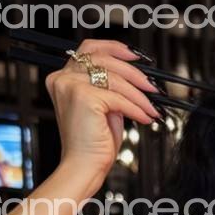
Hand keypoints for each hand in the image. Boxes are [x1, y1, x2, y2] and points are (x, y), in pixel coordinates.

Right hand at [45, 38, 162, 187]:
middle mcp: (63, 78)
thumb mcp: (103, 108)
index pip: (90, 49)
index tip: (136, 56)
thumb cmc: (92, 144)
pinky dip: (136, 108)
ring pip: (114, 79)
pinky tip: (144, 117)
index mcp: (63, 78)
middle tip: (152, 86)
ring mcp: (71, 86)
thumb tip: (136, 78)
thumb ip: (111, 89)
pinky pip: (118, 98)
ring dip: (139, 94)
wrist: (83, 167)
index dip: (114, 48)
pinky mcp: (84, 98)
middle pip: (105, 60)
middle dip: (134, 72)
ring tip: (151, 107)